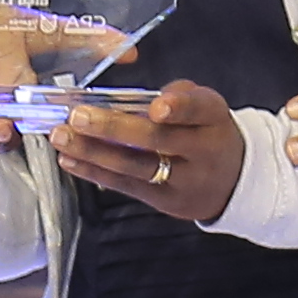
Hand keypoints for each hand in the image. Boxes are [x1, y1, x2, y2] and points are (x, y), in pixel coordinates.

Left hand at [55, 79, 240, 227]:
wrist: (234, 182)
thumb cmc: (208, 134)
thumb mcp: (206, 107)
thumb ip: (176, 96)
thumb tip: (134, 99)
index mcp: (214, 119)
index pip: (200, 109)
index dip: (178, 107)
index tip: (156, 106)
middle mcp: (202, 151)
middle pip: (158, 141)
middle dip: (114, 128)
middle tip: (79, 117)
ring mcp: (183, 180)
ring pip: (135, 166)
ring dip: (93, 151)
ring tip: (63, 137)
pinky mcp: (164, 201)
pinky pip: (126, 185)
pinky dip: (95, 171)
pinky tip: (71, 159)